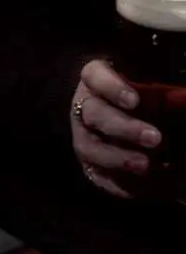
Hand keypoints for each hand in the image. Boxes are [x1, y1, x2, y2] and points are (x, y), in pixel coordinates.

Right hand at [72, 59, 161, 197]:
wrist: (140, 134)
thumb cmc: (150, 104)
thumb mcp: (154, 94)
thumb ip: (162, 97)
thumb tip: (181, 103)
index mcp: (97, 81)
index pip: (95, 76)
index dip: (111, 88)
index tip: (135, 100)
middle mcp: (85, 107)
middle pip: (94, 114)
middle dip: (123, 127)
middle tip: (155, 138)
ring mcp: (85, 138)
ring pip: (90, 147)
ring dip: (118, 158)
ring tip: (146, 165)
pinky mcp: (91, 166)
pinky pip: (101, 177)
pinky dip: (123, 184)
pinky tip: (149, 185)